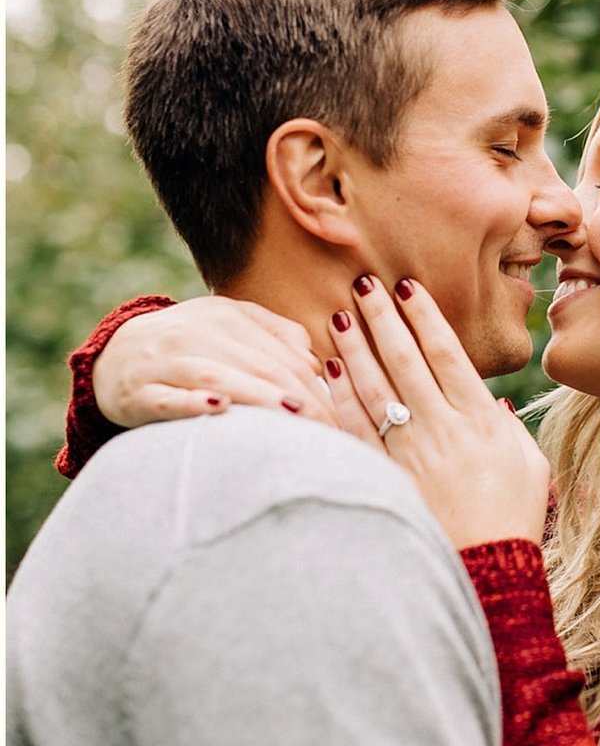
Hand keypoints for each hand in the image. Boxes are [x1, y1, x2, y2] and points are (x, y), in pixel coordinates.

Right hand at [95, 297, 334, 430]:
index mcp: (225, 317)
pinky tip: (220, 410)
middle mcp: (195, 334)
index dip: (315, 383)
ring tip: (295, 415)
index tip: (341, 414)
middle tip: (331, 428)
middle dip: (300, 397)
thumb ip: (274, 334)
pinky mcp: (138, 390)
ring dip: (259, 396)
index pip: (280, 353)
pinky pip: (168, 397)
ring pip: (218, 377)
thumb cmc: (189, 346)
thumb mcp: (228, 325)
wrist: (113, 354)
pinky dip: (193, 403)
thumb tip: (315, 362)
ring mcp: (164, 362)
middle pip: (258, 365)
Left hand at [331, 276, 548, 551]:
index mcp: (480, 420)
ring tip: (340, 317)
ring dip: (356, 350)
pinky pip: (355, 430)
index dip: (424, 317)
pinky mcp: (386, 476)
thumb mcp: (529, 465)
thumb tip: (489, 403)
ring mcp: (409, 452)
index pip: (447, 354)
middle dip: (384, 320)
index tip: (407, 286)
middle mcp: (442, 428)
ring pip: (375, 389)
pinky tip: (326, 373)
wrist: (485, 568)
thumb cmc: (513, 517)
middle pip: (405, 361)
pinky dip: (339, 398)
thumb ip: (506, 429)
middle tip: (363, 285)